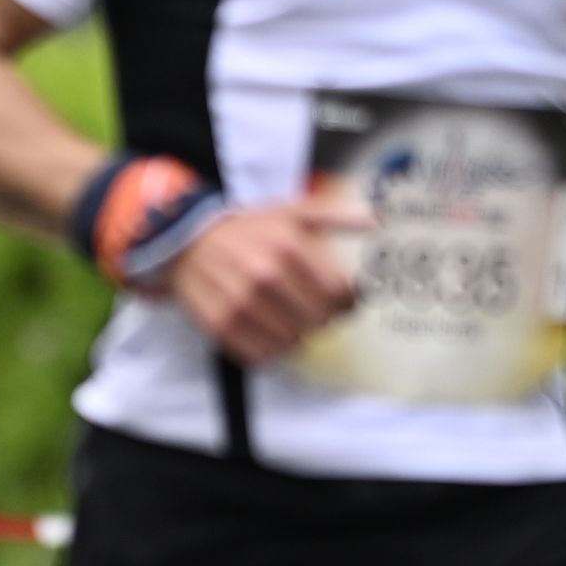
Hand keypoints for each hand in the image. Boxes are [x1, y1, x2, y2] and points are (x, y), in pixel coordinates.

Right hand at [165, 182, 367, 367]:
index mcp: (289, 246)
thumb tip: (377, 220)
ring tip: (294, 319)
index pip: (339, 293)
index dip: (350, 300)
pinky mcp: (222, 327)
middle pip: (320, 320)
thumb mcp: (293, 211)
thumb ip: (336, 214)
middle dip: (326, 318)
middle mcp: (266, 277)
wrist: (188, 241)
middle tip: (321, 310)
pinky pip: (263, 355)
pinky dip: (273, 348)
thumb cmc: (249, 228)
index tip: (346, 299)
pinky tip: (271, 330)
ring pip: (294, 342)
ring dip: (300, 334)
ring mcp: (242, 305)